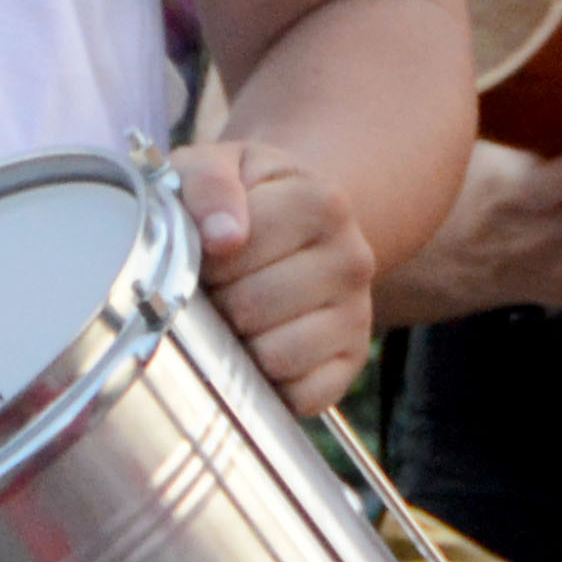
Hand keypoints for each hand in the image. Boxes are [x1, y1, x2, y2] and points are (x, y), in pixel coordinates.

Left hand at [185, 138, 375, 412]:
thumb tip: (224, 238)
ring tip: (234, 319)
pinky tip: (257, 353)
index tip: (205, 252)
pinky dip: (268, 385)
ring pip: (277, 355)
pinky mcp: (352, 360)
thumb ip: (208, 182)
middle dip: (217, 303)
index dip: (204, 259)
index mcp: (322, 201)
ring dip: (238, 346)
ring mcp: (357, 313)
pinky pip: (302, 395)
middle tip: (216, 289)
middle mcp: (353, 258)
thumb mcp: (218, 166)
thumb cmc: (242, 199)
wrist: (290, 225)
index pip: (237, 252)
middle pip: (252, 306)